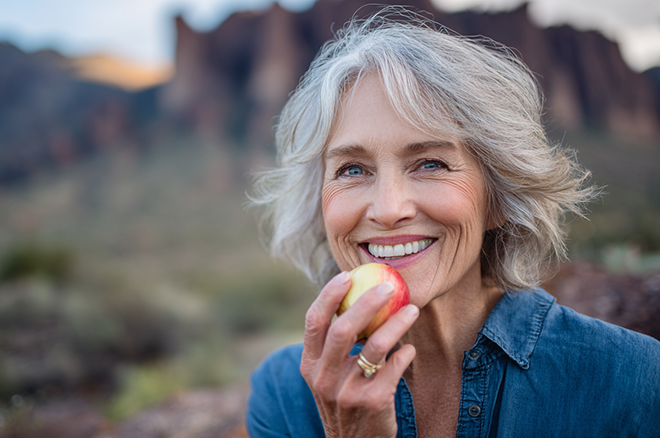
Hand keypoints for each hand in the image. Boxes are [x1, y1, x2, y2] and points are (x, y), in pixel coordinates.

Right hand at [300, 271, 418, 437]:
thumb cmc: (344, 400)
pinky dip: (405, 353)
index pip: (314, 322)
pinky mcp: (372, 403)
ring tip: (413, 310)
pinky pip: (394, 367)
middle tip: (389, 287)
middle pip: (343, 329)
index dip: (329, 295)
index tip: (347, 275)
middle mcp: (323, 378)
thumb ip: (333, 347)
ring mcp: (347, 392)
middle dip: (368, 302)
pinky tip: (410, 348)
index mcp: (309, 365)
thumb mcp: (328, 376)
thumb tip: (353, 299)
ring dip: (397, 323)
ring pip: (375, 346)